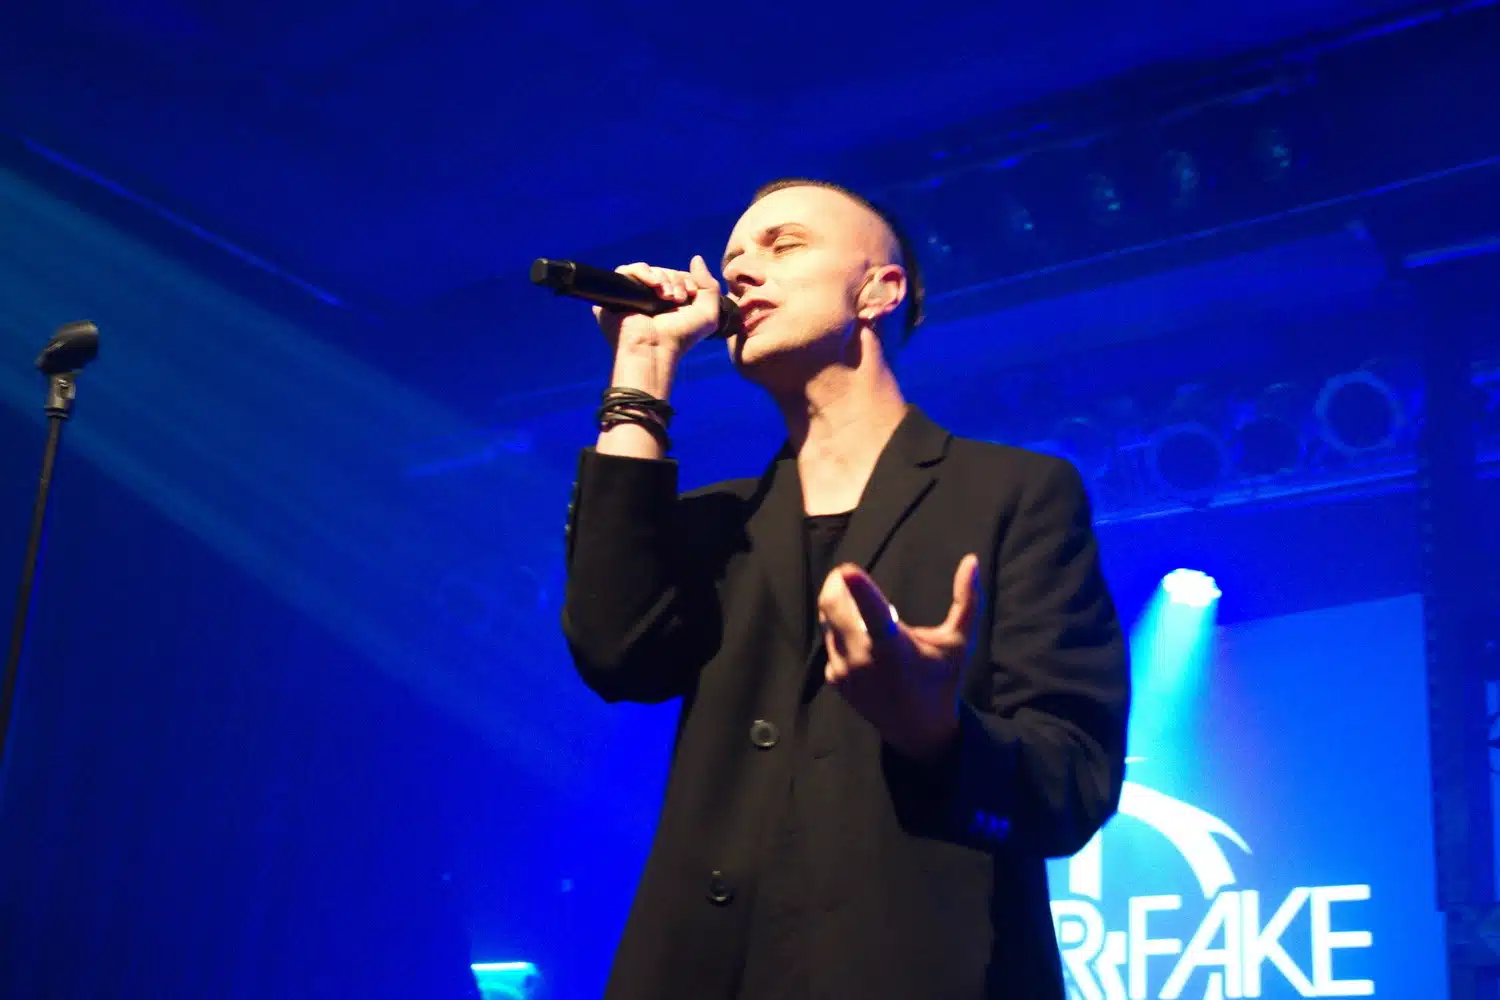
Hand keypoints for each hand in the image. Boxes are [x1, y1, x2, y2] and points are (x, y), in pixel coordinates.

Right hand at [595, 255, 721, 356]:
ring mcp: (634, 294)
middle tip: (677, 300)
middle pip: (665, 271)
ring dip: (662, 278)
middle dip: (675, 280)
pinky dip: (643, 272)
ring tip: (665, 296)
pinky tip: (653, 286)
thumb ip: (709, 285)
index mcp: (670, 302)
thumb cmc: (681, 337)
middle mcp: (651, 297)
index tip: (690, 295)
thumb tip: (695, 258)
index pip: (679, 276)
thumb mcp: (707, 314)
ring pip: (647, 269)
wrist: (655, 349)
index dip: (687, 280)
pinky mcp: (617, 292)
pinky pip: (626, 270)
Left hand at [818, 554, 981, 760]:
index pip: (874, 613)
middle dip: (837, 584)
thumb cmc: (942, 681)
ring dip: (838, 607)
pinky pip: (830, 642)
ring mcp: (844, 670)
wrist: (918, 730)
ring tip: (862, 614)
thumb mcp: (958, 643)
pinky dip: (840, 632)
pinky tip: (861, 643)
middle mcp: (862, 659)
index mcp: (894, 647)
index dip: (859, 589)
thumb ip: (967, 601)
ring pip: (827, 620)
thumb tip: (971, 560)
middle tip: (848, 577)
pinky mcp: (834, 679)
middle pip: (832, 605)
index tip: (846, 569)